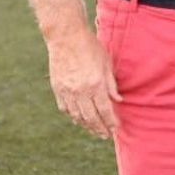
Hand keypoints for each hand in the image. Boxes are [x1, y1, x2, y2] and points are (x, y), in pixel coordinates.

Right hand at [46, 24, 121, 138]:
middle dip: (99, 128)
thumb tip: (118, 100)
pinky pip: (65, 108)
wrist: (66, 38)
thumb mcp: (107, 63)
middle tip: (105, 136)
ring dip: (86, 125)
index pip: (105, 110)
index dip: (111, 122)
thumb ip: (111, 84)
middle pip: (91, 117)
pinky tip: (77, 120)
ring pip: (76, 115)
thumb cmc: (90, 48)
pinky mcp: (57, 88)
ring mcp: (67, 91)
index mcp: (95, 84)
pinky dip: (72, 116)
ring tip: (93, 131)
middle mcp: (80, 91)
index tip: (116, 129)